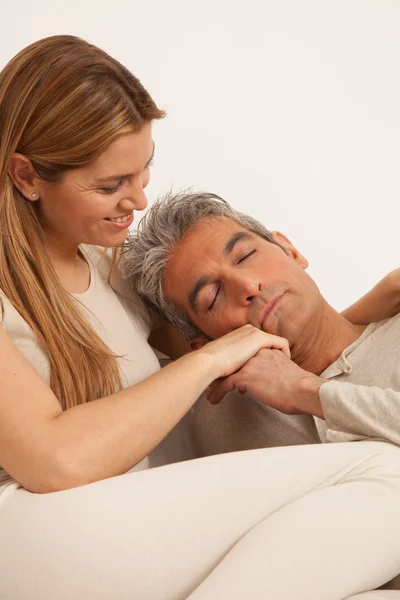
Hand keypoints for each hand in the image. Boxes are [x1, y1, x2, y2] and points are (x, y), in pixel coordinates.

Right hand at [196, 324, 289, 378]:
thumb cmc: (214, 367)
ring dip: (278, 357)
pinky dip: (285, 352)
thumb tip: (236, 375)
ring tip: (280, 370)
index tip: (262, 371)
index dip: (261, 359)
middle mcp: (248, 330)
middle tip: (271, 374)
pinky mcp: (260, 338)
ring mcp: (254, 333)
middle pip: (266, 344)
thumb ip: (235, 363)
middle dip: (269, 360)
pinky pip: (281, 343)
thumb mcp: (227, 361)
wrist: (211, 362)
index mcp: (239, 334)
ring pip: (274, 344)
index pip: (256, 344)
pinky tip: (285, 363)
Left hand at [206, 348, 325, 415]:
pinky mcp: (245, 376)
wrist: (302, 390)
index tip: (232, 374)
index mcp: (267, 350)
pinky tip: (215, 399)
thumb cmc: (300, 386)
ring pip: (226, 372)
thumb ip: (276, 368)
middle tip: (217, 382)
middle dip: (224, 373)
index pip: (246, 356)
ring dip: (217, 383)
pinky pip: (225, 384)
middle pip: (234, 362)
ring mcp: (249, 364)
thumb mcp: (287, 369)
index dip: (237, 366)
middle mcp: (256, 354)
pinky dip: (218, 392)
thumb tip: (272, 379)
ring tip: (212, 393)